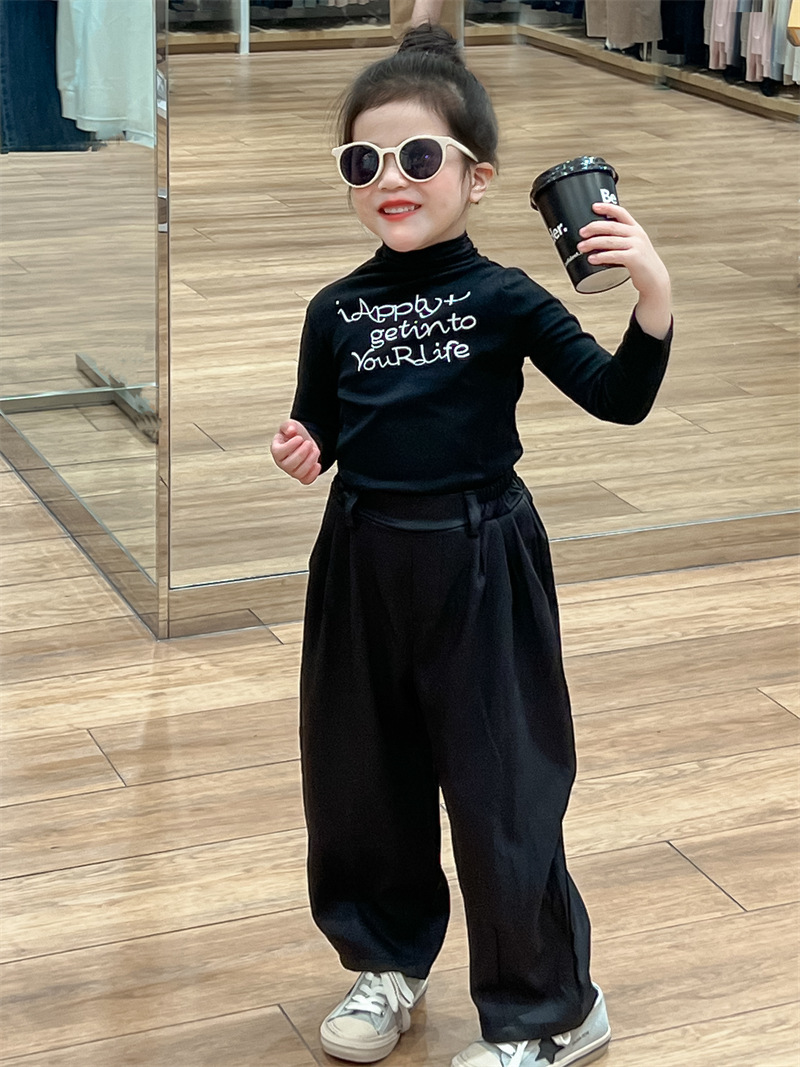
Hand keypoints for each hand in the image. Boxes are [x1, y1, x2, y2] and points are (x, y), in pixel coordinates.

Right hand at [271, 420, 320, 484]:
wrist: (305, 441)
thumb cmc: (295, 434)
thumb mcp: (291, 425)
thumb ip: (289, 425)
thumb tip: (291, 431)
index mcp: (276, 450)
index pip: (279, 452)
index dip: (290, 446)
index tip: (300, 438)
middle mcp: (282, 463)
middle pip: (289, 464)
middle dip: (302, 453)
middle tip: (309, 443)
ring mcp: (292, 471)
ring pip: (299, 473)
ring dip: (310, 461)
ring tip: (315, 450)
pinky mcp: (302, 476)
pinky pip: (306, 481)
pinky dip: (313, 474)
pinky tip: (317, 464)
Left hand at [577, 202, 671, 337]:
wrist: (654, 279)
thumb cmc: (640, 264)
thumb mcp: (634, 246)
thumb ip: (621, 239)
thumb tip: (598, 238)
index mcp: (636, 229)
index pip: (621, 213)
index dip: (607, 208)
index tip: (594, 207)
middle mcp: (637, 234)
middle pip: (611, 226)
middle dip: (594, 228)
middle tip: (582, 232)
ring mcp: (636, 245)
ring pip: (610, 240)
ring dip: (593, 243)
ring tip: (582, 247)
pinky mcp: (634, 258)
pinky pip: (614, 255)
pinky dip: (601, 256)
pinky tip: (592, 258)